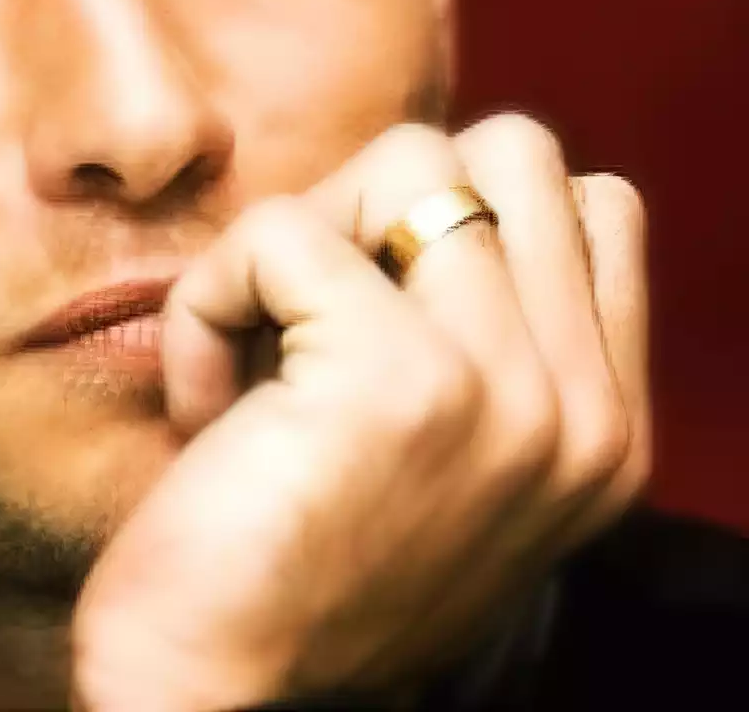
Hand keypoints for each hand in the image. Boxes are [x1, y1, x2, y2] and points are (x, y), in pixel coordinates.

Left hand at [69, 116, 651, 710]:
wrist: (218, 702)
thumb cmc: (293, 570)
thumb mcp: (437, 458)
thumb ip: (476, 340)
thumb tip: (407, 195)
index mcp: (605, 429)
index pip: (589, 204)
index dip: (450, 218)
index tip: (364, 313)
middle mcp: (584, 410)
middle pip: (510, 153)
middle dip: (385, 199)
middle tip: (309, 309)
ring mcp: (507, 388)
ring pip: (405, 160)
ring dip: (294, 240)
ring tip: (256, 353)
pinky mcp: (397, 376)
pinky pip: (279, 231)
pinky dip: (208, 299)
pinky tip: (203, 407)